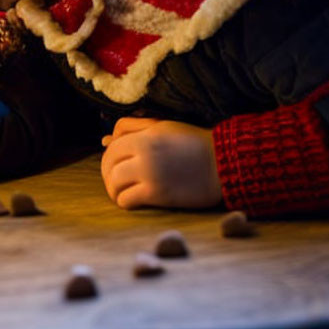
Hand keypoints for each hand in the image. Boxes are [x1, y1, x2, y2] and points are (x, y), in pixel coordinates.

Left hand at [100, 117, 221, 209]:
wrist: (224, 164)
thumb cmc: (194, 143)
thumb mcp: (163, 127)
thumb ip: (133, 129)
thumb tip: (105, 140)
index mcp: (145, 136)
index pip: (111, 147)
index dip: (109, 156)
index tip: (116, 164)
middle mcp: (143, 154)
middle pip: (108, 164)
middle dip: (108, 174)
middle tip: (116, 181)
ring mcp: (149, 174)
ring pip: (114, 183)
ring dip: (114, 189)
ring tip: (123, 192)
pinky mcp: (158, 194)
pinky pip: (127, 200)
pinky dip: (125, 201)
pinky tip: (134, 201)